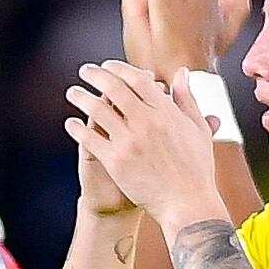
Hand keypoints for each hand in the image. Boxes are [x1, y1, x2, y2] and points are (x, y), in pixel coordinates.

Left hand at [67, 62, 228, 227]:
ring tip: (72, 93)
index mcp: (166, 112)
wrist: (186, 203)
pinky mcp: (115, 160)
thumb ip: (186, 99)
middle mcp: (146, 122)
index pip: (137, 79)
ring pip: (97, 110)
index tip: (108, 66)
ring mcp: (129, 141)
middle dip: (95, 76)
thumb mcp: (197, 128)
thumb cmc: (196, 168)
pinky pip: (90, 138)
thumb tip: (181, 73)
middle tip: (85, 71)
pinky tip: (70, 124)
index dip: (119, 69)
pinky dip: (77, 128)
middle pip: (114, 88)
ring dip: (81, 98)